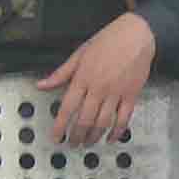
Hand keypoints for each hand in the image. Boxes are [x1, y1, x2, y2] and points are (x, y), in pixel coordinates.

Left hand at [38, 12, 156, 144]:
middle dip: (76, 136)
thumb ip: (61, 73)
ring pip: (102, 123)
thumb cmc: (108, 41)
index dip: (60, 126)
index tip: (56, 137)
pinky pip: (123, 119)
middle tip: (72, 143)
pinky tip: (110, 138)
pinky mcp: (131, 95)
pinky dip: (116, 132)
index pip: (67, 107)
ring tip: (87, 143)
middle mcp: (98, 88)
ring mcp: (116, 93)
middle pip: (84, 120)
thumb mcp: (80, 53)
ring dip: (93, 137)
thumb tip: (42, 85)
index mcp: (83, 77)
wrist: (136, 34)